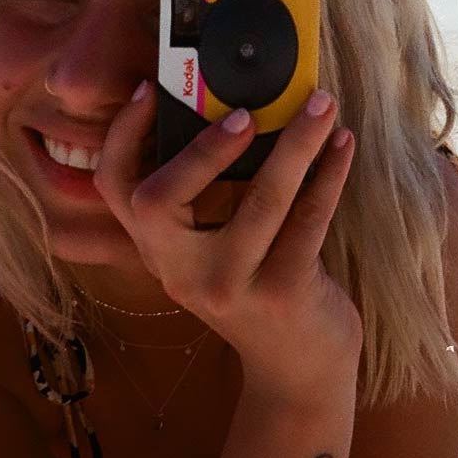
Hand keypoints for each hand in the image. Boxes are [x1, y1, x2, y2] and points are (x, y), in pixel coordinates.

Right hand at [93, 84, 361, 406]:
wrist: (297, 369)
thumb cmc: (257, 285)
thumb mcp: (214, 246)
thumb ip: (206, 195)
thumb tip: (229, 105)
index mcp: (156, 245)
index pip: (114, 186)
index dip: (122, 134)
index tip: (150, 88)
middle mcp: (178, 269)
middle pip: (160, 200)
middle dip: (202, 148)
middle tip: (246, 111)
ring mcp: (228, 285)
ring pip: (260, 201)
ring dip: (295, 144)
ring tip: (320, 105)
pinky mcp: (282, 293)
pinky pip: (308, 219)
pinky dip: (329, 174)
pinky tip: (343, 143)